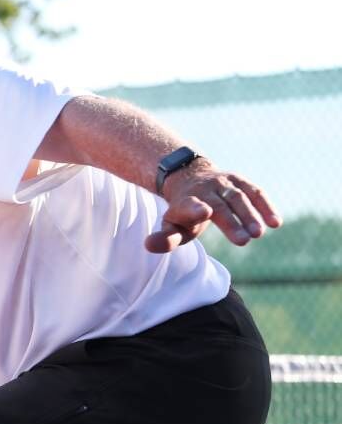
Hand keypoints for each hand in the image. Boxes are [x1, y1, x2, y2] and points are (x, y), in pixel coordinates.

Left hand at [149, 165, 280, 252]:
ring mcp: (224, 183)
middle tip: (243, 240)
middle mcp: (205, 190)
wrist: (190, 177)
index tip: (204, 213)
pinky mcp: (240, 181)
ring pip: (239, 198)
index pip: (190, 205)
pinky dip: (266, 206)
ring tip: (259, 234)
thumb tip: (148, 246)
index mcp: (186, 201)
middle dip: (231, 222)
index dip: (195, 209)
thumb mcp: (172, 226)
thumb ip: (164, 238)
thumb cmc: (183, 212)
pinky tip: (276, 223)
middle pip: (220, 206)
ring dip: (251, 215)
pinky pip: (255, 192)